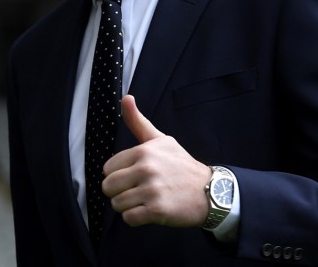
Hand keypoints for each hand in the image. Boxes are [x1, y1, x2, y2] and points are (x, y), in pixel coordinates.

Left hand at [101, 95, 211, 227]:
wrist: (210, 191)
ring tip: (145, 200)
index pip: (107, 169)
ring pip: (117, 204)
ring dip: (128, 206)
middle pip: (108, 187)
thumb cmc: (181, 165)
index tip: (134, 176)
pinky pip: (128, 219)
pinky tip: (149, 211)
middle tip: (137, 190)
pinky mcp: (157, 211)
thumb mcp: (161, 140)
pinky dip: (136, 218)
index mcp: (143, 152)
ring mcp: (151, 191)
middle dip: (119, 192)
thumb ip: (138, 121)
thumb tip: (126, 97)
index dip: (118, 174)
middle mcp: (146, 169)